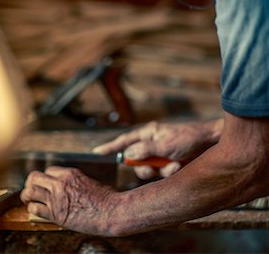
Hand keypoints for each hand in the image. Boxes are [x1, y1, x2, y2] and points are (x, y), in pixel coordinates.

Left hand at [20, 166, 117, 234]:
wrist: (111, 211)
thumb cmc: (105, 199)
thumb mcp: (89, 182)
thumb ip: (75, 182)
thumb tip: (70, 187)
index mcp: (70, 173)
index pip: (48, 170)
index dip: (46, 178)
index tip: (46, 184)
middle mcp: (61, 183)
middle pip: (35, 176)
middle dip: (31, 183)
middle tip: (32, 190)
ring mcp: (57, 198)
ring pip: (30, 191)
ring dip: (28, 195)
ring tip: (29, 199)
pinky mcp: (56, 214)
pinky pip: (35, 208)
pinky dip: (32, 209)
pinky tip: (37, 211)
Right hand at [94, 119, 222, 178]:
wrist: (212, 143)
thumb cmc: (189, 137)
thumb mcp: (165, 143)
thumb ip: (145, 150)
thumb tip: (127, 154)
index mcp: (148, 134)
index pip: (124, 141)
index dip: (110, 147)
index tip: (97, 152)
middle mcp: (152, 144)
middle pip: (136, 161)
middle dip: (145, 168)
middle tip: (153, 168)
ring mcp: (161, 154)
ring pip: (149, 170)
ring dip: (161, 170)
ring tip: (174, 164)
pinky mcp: (170, 163)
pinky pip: (162, 174)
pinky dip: (170, 172)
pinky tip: (180, 166)